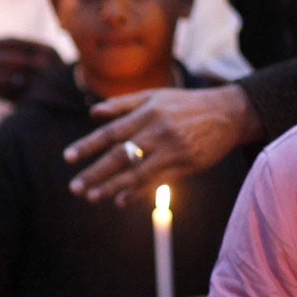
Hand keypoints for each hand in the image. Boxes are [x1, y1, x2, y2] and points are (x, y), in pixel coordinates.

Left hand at [0, 37, 61, 102]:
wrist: (76, 100)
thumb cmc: (54, 75)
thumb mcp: (45, 57)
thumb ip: (21, 51)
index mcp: (48, 51)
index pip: (17, 43)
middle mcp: (47, 68)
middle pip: (11, 60)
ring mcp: (42, 86)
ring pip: (11, 79)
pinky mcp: (37, 103)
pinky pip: (11, 96)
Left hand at [64, 84, 258, 203]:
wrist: (228, 113)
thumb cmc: (185, 104)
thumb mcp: (155, 96)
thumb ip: (122, 104)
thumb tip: (92, 113)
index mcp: (147, 113)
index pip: (111, 132)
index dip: (88, 145)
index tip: (68, 157)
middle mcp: (157, 132)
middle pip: (119, 156)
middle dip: (95, 173)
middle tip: (75, 187)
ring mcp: (172, 150)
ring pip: (136, 173)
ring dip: (111, 187)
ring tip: (91, 197)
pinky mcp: (185, 165)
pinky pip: (156, 182)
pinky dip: (136, 192)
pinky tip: (120, 200)